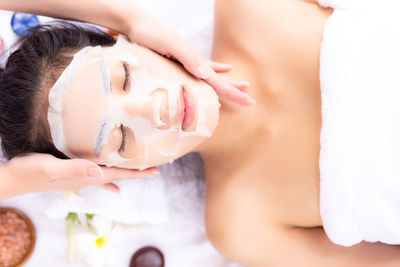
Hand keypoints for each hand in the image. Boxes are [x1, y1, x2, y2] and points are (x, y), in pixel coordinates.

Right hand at [0, 153, 157, 199]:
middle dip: (136, 173)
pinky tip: (112, 185)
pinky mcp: (72, 174)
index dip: (136, 172)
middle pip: (118, 176)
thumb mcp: (52, 168)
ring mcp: (79, 178)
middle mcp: (86, 179)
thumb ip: (75, 170)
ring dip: (125, 174)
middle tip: (154, 170)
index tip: (154, 171)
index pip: (117, 174)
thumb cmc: (31, 172)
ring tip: (139, 174)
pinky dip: (107, 179)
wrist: (14, 178)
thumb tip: (100, 173)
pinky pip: (96, 176)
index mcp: (86, 176)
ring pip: (109, 176)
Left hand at [126, 10, 253, 105]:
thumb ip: (186, 56)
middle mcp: (193, 60)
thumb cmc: (149, 33)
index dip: (232, 92)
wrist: (136, 22)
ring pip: (211, 74)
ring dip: (226, 81)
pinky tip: (221, 69)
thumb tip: (205, 74)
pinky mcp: (179, 57)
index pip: (217, 81)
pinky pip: (199, 67)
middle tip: (249, 100)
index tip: (249, 102)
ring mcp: (187, 58)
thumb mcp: (167, 44)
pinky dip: (212, 69)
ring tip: (242, 85)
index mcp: (193, 60)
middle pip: (218, 79)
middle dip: (233, 90)